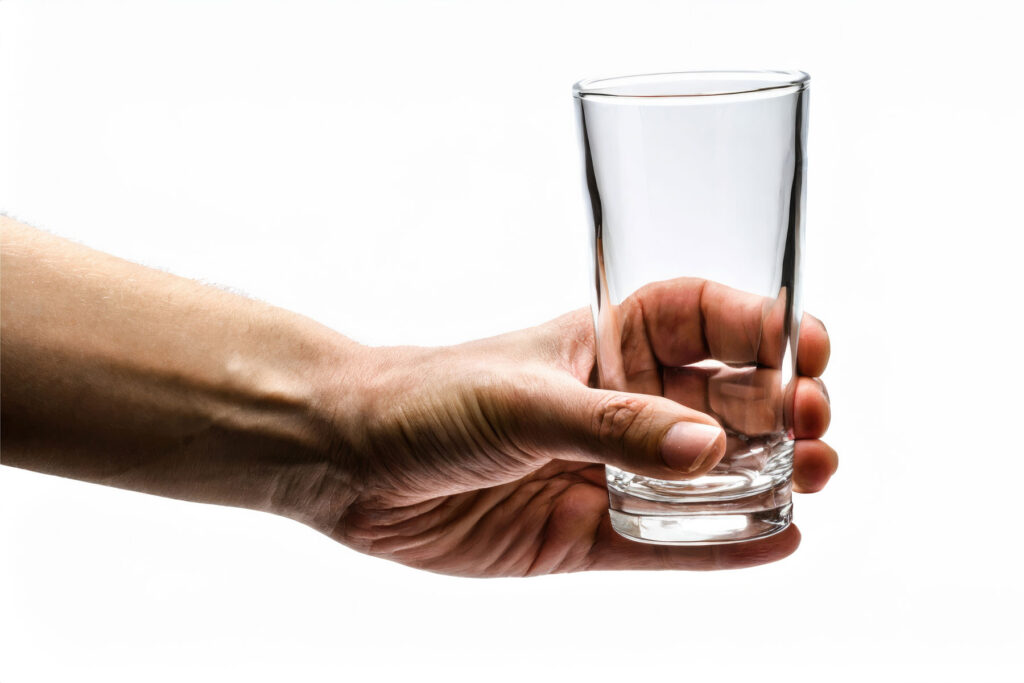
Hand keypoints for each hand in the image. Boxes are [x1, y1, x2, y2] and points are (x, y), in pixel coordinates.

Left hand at [316, 277, 834, 576]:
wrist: (351, 461)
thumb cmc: (430, 398)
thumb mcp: (524, 400)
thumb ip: (614, 428)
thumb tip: (709, 452)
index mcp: (606, 345)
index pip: (702, 320)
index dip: (760, 326)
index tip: (807, 342)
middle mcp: (618, 406)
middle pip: (724, 400)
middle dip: (780, 406)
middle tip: (817, 421)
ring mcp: (607, 473)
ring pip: (709, 476)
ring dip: (770, 473)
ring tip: (818, 474)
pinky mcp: (586, 535)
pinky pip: (669, 545)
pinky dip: (724, 545)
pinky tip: (779, 539)